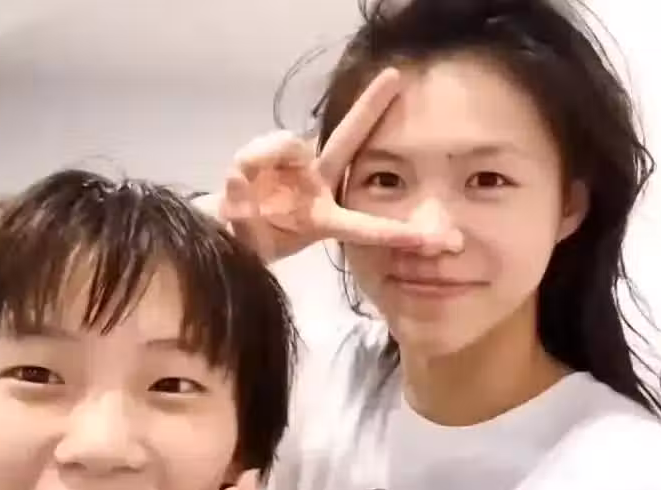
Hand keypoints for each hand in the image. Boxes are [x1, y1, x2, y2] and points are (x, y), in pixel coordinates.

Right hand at [200, 67, 436, 261]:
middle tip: (395, 77)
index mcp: (325, 219)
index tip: (430, 237)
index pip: (363, 225)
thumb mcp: (251, 241)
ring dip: (262, 162)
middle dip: (370, 107)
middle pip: (346, 140)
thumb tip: (243, 175)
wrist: (230, 226)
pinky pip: (260, 148)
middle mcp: (318, 183)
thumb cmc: (252, 240)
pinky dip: (248, 161)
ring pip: (285, 145)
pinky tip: (241, 181)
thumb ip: (247, 214)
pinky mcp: (272, 151)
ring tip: (244, 192)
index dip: (394, 233)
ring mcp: (296, 163)